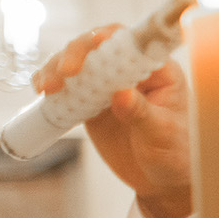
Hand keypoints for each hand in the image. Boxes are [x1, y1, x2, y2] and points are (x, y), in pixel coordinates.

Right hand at [34, 26, 193, 217]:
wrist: (160, 179)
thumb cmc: (175, 154)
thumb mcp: (162, 135)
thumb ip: (142, 114)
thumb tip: (122, 93)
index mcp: (160, 72)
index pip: (133, 43)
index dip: (112, 37)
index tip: (95, 43)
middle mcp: (133, 72)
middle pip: (99, 46)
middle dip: (77, 53)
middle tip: (64, 73)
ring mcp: (109, 85)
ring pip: (79, 62)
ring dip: (58, 68)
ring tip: (48, 87)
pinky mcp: (91, 100)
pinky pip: (67, 85)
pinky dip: (52, 84)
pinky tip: (43, 91)